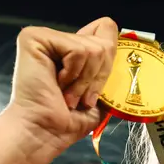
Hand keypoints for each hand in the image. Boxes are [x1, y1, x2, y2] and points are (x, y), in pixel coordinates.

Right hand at [5, 17, 117, 163]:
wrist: (45, 133)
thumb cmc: (68, 120)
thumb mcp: (99, 94)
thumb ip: (110, 70)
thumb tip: (128, 56)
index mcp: (72, 49)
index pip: (106, 30)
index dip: (110, 59)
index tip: (99, 88)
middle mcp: (57, 39)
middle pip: (104, 42)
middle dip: (99, 77)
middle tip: (82, 98)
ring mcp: (45, 36)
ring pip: (93, 48)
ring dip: (85, 81)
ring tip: (69, 96)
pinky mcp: (34, 38)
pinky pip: (77, 51)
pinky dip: (74, 76)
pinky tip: (59, 86)